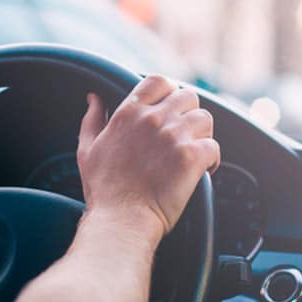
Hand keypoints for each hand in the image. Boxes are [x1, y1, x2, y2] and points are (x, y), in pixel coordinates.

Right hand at [76, 75, 220, 241]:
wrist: (122, 220)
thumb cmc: (104, 190)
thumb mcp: (87, 149)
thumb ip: (92, 119)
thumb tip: (94, 98)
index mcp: (129, 113)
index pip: (158, 81)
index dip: (169, 91)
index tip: (170, 106)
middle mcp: (153, 119)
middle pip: (188, 96)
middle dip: (189, 113)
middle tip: (184, 134)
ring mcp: (174, 137)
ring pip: (205, 118)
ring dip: (202, 134)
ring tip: (193, 151)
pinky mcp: (191, 157)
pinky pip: (214, 146)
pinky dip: (211, 159)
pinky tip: (203, 170)